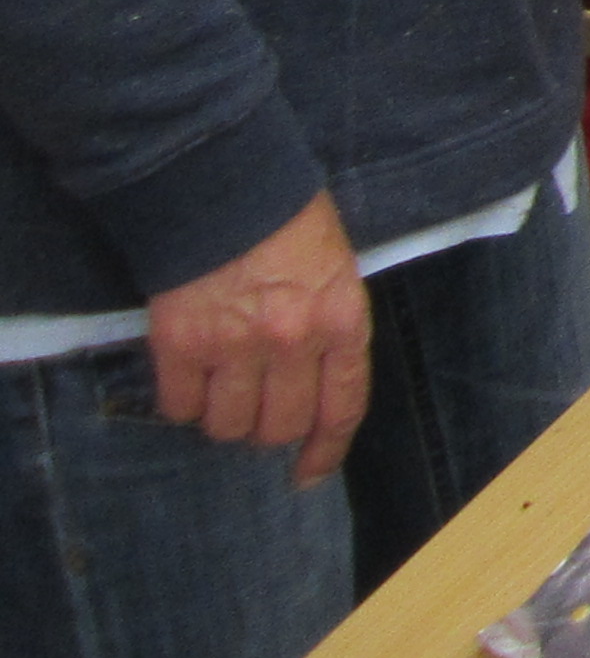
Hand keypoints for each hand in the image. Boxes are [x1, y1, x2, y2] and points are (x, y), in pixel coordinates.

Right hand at [149, 193, 368, 482]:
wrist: (226, 185)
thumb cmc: (289, 221)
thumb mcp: (336, 270)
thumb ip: (330, 327)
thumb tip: (314, 385)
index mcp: (342, 319)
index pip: (342, 406)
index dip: (325, 448)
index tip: (308, 473)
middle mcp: (294, 342)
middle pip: (278, 427)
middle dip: (266, 430)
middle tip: (255, 410)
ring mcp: (236, 347)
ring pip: (227, 425)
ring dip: (223, 418)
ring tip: (221, 388)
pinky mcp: (182, 345)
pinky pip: (180, 407)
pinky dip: (183, 402)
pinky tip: (188, 376)